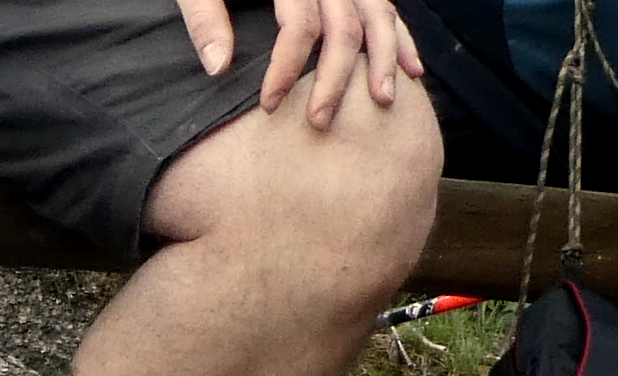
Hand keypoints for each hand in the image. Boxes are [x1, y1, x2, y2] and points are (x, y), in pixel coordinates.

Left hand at [176, 0, 423, 130]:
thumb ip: (205, 16)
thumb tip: (218, 68)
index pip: (300, 24)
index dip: (286, 68)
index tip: (269, 106)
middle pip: (344, 26)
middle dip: (336, 79)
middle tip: (320, 122)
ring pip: (377, 14)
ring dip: (384, 59)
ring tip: (383, 101)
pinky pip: (385, 6)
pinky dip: (400, 37)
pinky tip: (412, 70)